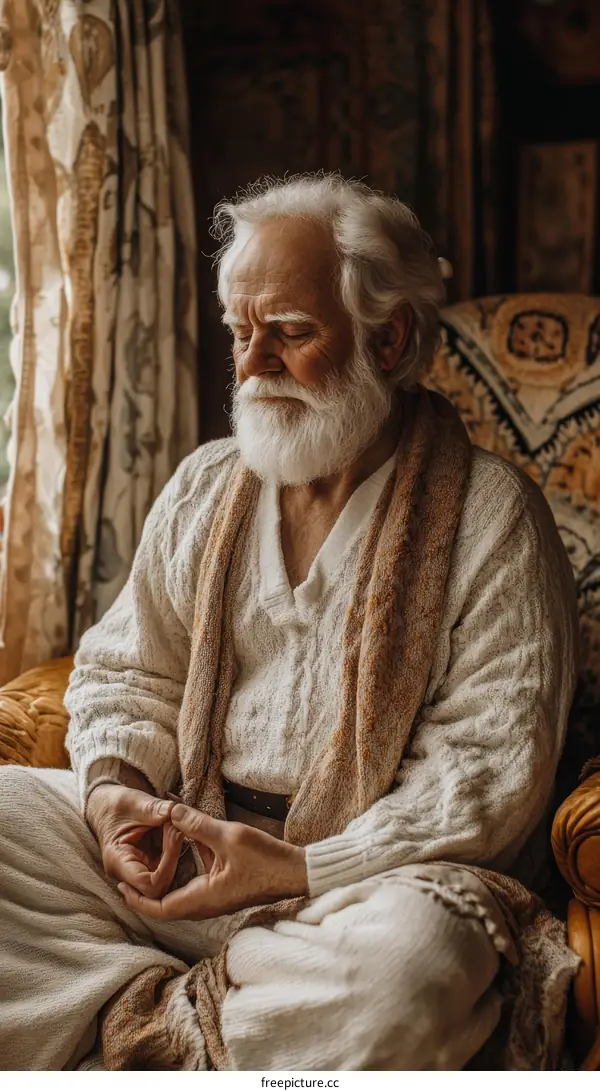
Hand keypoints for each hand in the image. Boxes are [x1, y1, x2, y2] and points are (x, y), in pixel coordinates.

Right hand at [87, 783, 182, 898]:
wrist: (107, 807)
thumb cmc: (116, 805)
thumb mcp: (132, 802)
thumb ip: (152, 808)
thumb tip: (174, 811)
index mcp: (118, 862)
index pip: (149, 884)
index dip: (168, 866)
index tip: (175, 835)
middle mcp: (128, 874)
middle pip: (161, 885)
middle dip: (175, 856)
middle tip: (178, 827)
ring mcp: (141, 871)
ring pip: (168, 877)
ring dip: (177, 851)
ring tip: (175, 825)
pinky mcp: (151, 865)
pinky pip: (169, 866)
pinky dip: (176, 848)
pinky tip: (174, 830)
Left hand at [117, 803, 307, 919]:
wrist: (296, 872)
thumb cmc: (266, 860)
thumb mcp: (229, 836)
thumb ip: (198, 825)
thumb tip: (171, 812)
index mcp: (204, 899)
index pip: (160, 909)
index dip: (138, 900)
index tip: (121, 886)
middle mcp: (208, 903)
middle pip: (167, 904)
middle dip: (145, 891)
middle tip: (127, 874)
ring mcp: (217, 896)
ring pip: (182, 892)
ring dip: (165, 878)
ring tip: (148, 859)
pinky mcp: (226, 887)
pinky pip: (198, 881)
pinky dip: (186, 867)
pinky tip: (184, 845)